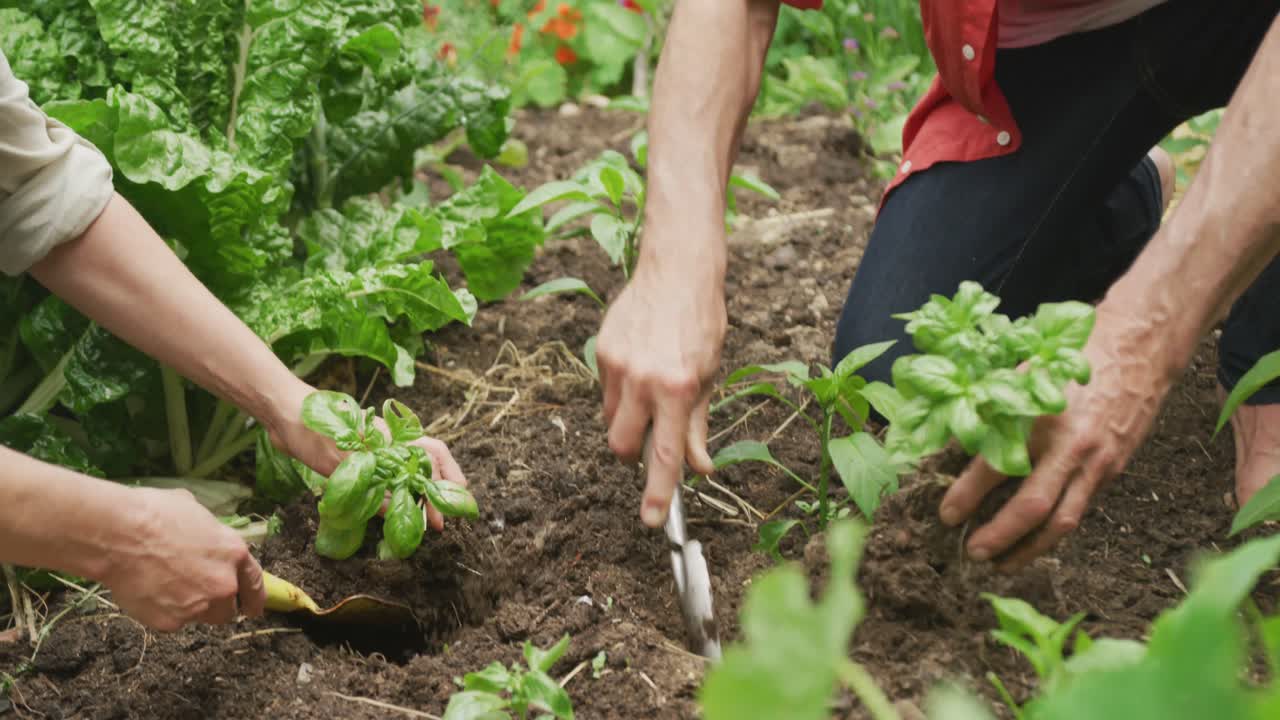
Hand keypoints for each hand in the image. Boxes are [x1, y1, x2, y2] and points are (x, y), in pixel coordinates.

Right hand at [99, 487, 264, 631]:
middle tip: (196, 593)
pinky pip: (172, 621)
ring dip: (193, 610)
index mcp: (234, 553)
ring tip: (169, 589)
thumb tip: (203, 536)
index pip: (255, 584)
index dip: (254, 598)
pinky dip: (163, 612)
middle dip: (217, 604)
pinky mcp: (170, 622)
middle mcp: (223, 584)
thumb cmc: (155, 514)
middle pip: (229, 609)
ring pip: (202, 618)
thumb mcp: (195, 512)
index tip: (253, 608)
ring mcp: (198, 607)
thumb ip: (209, 534)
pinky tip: (148, 592)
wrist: (118, 534)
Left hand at [268, 381, 467, 532]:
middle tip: (442, 519)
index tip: (440, 518)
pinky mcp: (359, 455)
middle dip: (440, 489)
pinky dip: (396, 490)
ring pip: (410, 468)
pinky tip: (394, 505)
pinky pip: (387, 473)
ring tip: (424, 515)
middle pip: (429, 461)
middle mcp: (390, 442)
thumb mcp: (341, 464)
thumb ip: (370, 487)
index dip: (443, 487)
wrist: (283, 411)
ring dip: (421, 490)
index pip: (432, 460)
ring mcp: (376, 447)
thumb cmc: (314, 430)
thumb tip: (397, 511)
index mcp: (391, 439)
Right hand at [597, 261, 724, 526]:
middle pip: (621, 446)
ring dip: (627, 420)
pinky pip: (605, 390)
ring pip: (610, 419)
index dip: (659, 493)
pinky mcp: (601, 351)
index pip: (666, 455)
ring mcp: (618, 365)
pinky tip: (639, 365)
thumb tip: (700, 468)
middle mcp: (644, 380)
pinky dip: (620, 391)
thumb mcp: (710, 376)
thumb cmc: (701, 322)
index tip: (652, 521)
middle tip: (652, 436)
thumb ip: (698, 427)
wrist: (677, 271)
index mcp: (679, 388)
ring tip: (650, 390)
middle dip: (632, 453)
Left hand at [937, 306, 1177, 570]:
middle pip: (1031, 506)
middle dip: (998, 536)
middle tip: (972, 552)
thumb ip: (993, 411)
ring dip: (1029, 550)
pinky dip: (1053, 531)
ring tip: (1001, 564)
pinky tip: (1033, 542)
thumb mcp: (1026, 374)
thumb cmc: (1072, 356)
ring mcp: (1096, 462)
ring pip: (1062, 522)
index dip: (965, 494)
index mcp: (1040, 416)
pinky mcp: (1112, 471)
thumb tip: (953, 445)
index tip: (945, 515)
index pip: (994, 465)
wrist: (1139, 349)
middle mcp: (1069, 445)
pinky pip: (1079, 510)